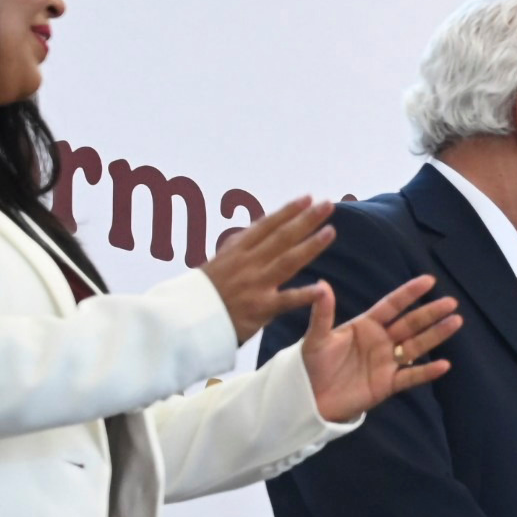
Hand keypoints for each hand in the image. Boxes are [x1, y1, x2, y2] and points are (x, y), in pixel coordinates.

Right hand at [200, 196, 336, 342]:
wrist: (185, 319)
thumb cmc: (205, 293)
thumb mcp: (220, 262)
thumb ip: (241, 248)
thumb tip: (257, 230)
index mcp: (236, 250)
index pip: (266, 226)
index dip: (287, 211)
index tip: (307, 198)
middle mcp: (247, 263)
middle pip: (281, 237)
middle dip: (306, 220)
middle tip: (327, 204)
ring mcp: (254, 284)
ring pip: (287, 260)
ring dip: (310, 245)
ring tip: (331, 232)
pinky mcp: (259, 308)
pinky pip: (286, 301)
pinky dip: (304, 295)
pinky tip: (323, 288)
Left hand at [300, 274, 461, 421]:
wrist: (311, 397)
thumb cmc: (312, 364)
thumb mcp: (316, 337)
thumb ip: (322, 313)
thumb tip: (323, 284)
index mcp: (365, 325)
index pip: (392, 305)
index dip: (409, 293)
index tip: (429, 281)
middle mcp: (381, 341)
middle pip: (410, 324)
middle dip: (430, 313)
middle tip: (451, 302)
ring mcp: (387, 362)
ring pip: (417, 346)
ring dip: (436, 335)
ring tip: (456, 322)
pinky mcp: (389, 384)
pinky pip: (412, 376)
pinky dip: (427, 371)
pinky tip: (444, 365)